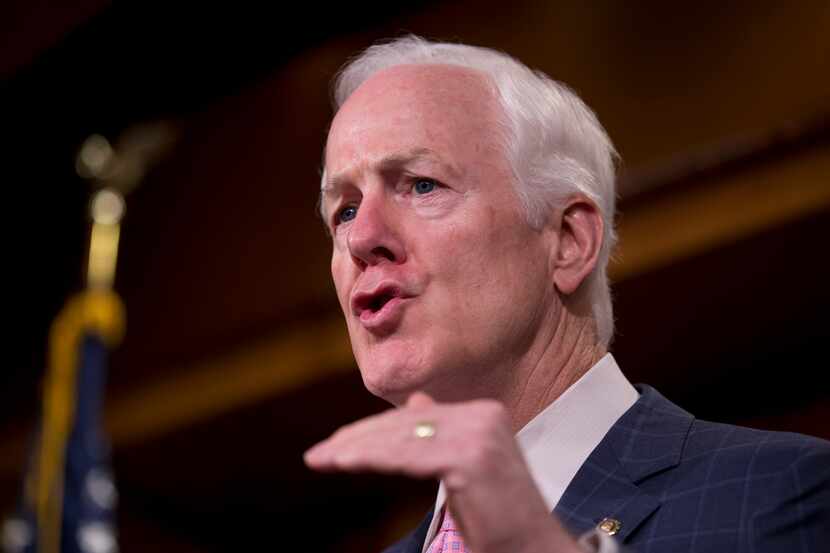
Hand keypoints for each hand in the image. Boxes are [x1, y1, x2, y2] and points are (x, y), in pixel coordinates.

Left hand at [304, 392, 582, 552]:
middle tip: (317, 454)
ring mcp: (479, 433)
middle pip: (403, 424)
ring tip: (321, 460)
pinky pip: (409, 455)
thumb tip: (418, 403)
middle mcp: (482, 415)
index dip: (370, 430)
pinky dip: (372, 458)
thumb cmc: (497, 517)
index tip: (335, 445)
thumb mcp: (464, 465)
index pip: (413, 417)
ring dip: (354, 450)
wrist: (535, 548)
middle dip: (355, 439)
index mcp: (482, 412)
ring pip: (400, 438)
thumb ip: (441, 433)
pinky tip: (344, 463)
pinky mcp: (471, 456)